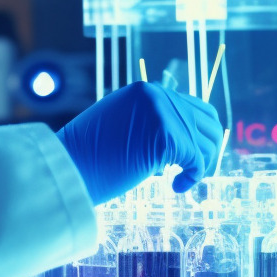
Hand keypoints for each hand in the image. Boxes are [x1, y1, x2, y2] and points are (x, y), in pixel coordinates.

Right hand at [55, 81, 223, 203]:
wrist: (68, 166)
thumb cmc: (87, 156)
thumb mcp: (120, 126)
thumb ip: (148, 123)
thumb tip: (182, 138)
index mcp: (146, 90)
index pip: (195, 107)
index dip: (200, 134)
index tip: (193, 157)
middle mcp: (158, 95)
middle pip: (208, 123)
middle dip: (206, 150)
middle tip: (191, 172)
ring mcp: (163, 114)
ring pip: (206, 142)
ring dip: (200, 166)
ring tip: (181, 180)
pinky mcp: (166, 136)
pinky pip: (197, 161)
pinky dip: (192, 178)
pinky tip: (176, 187)